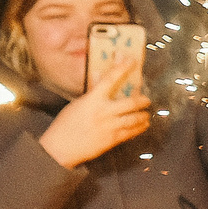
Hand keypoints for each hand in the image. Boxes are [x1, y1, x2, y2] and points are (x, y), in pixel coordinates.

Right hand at [37, 51, 149, 167]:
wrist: (61, 147)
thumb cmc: (66, 124)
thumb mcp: (78, 104)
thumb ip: (93, 92)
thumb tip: (101, 77)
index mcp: (92, 100)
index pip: (109, 80)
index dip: (122, 68)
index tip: (131, 61)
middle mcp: (103, 112)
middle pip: (130, 103)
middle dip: (142, 100)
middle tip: (146, 99)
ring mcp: (109, 126)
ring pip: (134, 119)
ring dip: (143, 115)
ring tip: (146, 114)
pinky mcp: (112, 140)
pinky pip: (131, 132)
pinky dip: (139, 128)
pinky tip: (143, 125)